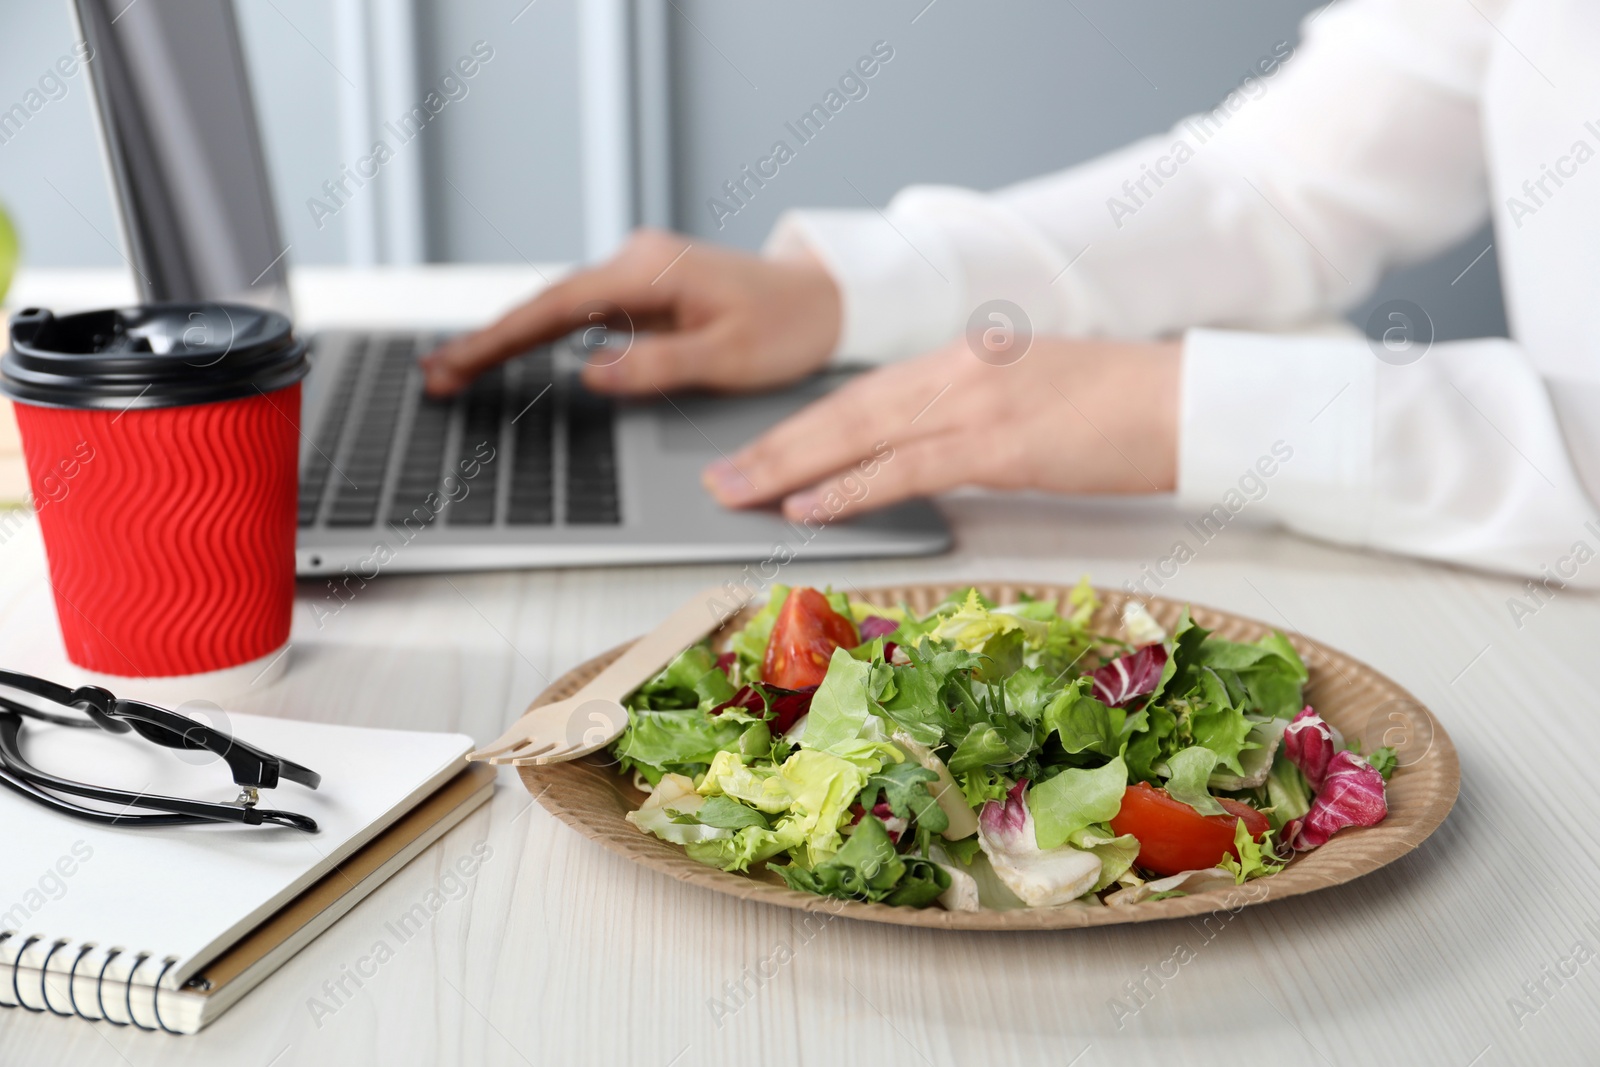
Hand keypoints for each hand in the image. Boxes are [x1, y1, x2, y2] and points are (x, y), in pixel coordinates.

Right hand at [421, 229, 841, 396]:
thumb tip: (590, 374)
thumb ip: (658, 364)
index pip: (556, 309)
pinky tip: (508, 354)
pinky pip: (580, 315)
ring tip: (453, 371)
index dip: (500, 340)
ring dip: (506, 339)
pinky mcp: (644, 293)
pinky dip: (540, 336)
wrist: (825, 301)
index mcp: (650, 272)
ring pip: (556, 309)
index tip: (457, 365)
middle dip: (486, 342)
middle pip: (544, 305)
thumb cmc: (788, 327)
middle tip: (432, 378)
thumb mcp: (729, 356)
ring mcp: (637, 276)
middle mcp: (635, 264)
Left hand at [701, 337, 1181, 520]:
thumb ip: (973, 411)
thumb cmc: (1122, 405)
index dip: (806, 423)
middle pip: (844, 409)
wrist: (1188, 400)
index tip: (762, 448)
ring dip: (789, 467)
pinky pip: (905, 468)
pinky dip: (849, 488)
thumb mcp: (1032, 393)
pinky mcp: (998, 445)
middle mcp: (957, 369)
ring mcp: (975, 403)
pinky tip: (810, 507)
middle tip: (721, 476)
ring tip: (739, 493)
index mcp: (964, 357)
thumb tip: (928, 449)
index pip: (865, 393)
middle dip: (774, 445)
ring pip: (858, 434)